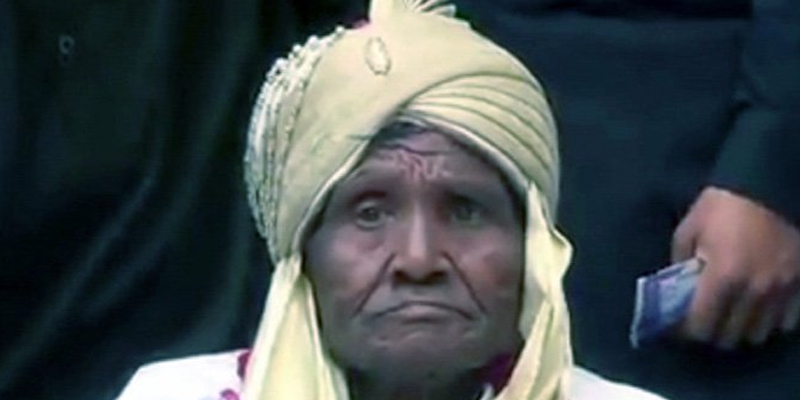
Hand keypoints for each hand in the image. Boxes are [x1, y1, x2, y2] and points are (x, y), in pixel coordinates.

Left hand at [671, 186, 799, 348]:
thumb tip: (676, 286)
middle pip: (731, 337)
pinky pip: (788, 321)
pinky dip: (771, 320)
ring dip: (742, 329)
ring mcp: (783, 290)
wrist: (770, 182)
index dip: (687, 331)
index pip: (702, 327)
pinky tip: (760, 308)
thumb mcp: (689, 228)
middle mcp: (754, 291)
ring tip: (732, 315)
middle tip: (705, 320)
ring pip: (760, 333)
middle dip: (713, 333)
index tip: (680, 325)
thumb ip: (679, 262)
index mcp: (723, 278)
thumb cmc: (723, 204)